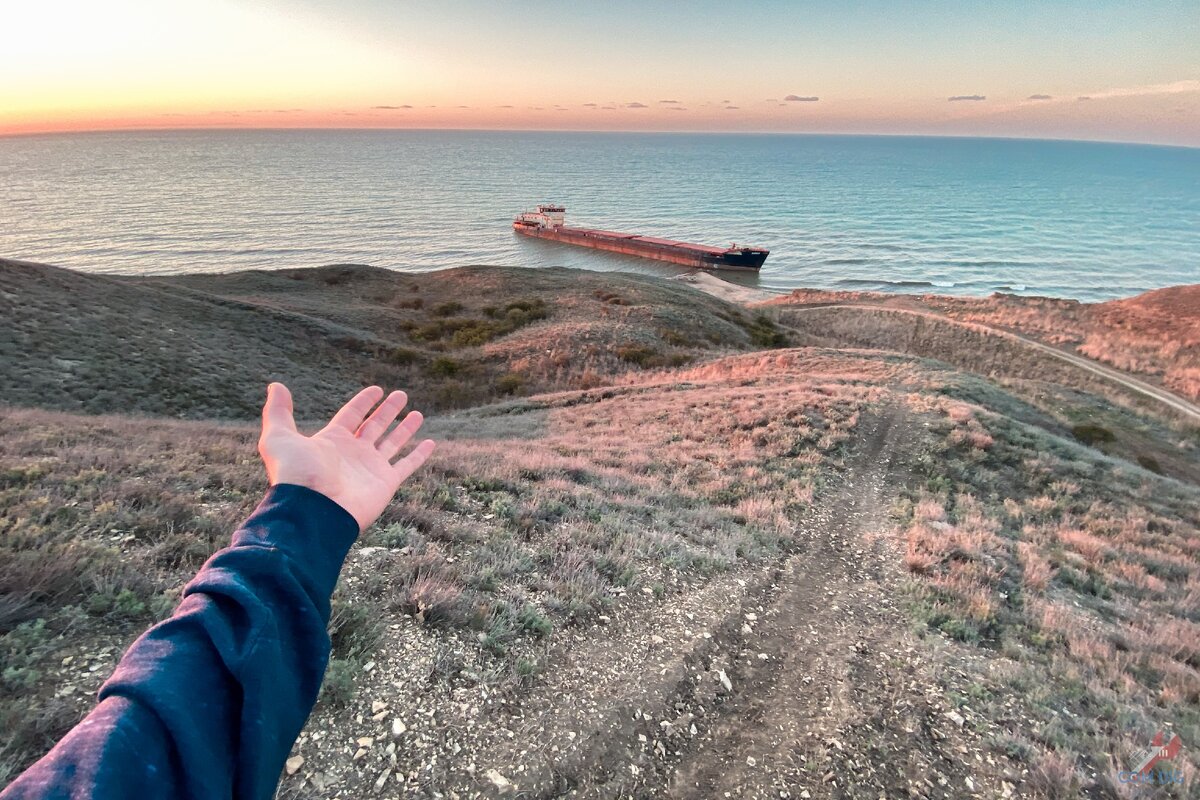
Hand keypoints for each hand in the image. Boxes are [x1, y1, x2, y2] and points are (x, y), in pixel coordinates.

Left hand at [258, 383, 435, 530]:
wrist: (313, 509)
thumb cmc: (296, 474)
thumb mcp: (279, 437)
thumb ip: (278, 412)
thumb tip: (276, 387)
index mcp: (332, 441)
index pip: (352, 415)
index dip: (364, 402)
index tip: (377, 390)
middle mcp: (353, 453)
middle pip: (374, 426)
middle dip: (387, 411)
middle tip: (401, 395)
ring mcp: (370, 468)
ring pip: (392, 442)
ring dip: (405, 428)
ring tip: (417, 413)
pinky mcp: (385, 482)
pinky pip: (406, 465)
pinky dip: (419, 455)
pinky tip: (430, 442)